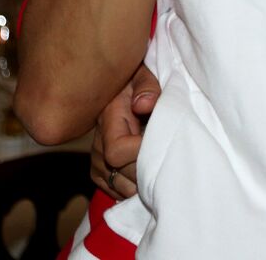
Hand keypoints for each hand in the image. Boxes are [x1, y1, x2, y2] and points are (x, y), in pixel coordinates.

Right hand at [90, 62, 160, 199]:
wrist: (120, 89)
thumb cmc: (137, 81)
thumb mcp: (143, 74)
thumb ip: (146, 86)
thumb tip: (144, 104)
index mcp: (109, 118)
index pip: (117, 151)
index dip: (141, 152)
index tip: (161, 143)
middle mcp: (97, 143)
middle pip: (121, 174)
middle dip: (148, 170)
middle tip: (169, 159)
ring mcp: (96, 160)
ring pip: (120, 187)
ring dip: (144, 182)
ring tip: (161, 166)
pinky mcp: (98, 171)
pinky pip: (115, 190)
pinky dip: (134, 187)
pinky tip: (148, 173)